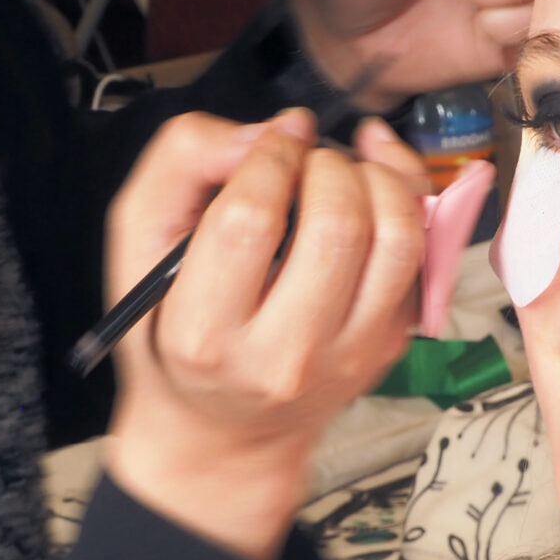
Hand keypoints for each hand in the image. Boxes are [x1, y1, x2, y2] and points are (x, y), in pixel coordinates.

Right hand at [103, 109, 428, 559]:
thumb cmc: (171, 327)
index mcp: (205, 335)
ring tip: (344, 171)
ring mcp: (347, 357)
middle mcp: (283, 357)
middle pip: (337, 225)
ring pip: (396, 239)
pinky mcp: (388, 347)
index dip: (268, 157)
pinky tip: (373, 187)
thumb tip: (274, 129)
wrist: (220, 430)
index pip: (252, 218)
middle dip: (326, 165)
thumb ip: (182, 163)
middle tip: (305, 161)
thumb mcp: (137, 241)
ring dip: (379, 179)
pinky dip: (408, 203)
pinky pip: (422, 258)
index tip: (269, 145)